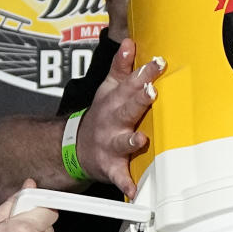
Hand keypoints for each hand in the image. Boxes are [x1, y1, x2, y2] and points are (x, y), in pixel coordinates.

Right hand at [74, 39, 164, 194]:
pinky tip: (134, 190)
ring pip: (121, 141)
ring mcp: (110, 144)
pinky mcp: (110, 167)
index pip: (129, 82)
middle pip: (127, 108)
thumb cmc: (101, 116)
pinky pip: (119, 176)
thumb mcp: (107, 89)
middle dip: (139, 100)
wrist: (75, 148)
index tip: (157, 62)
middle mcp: (112, 121)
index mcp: (114, 101)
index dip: (143, 72)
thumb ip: (121, 67)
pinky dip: (125, 184)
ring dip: (130, 140)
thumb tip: (130, 41)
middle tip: (151, 91)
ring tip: (141, 139)